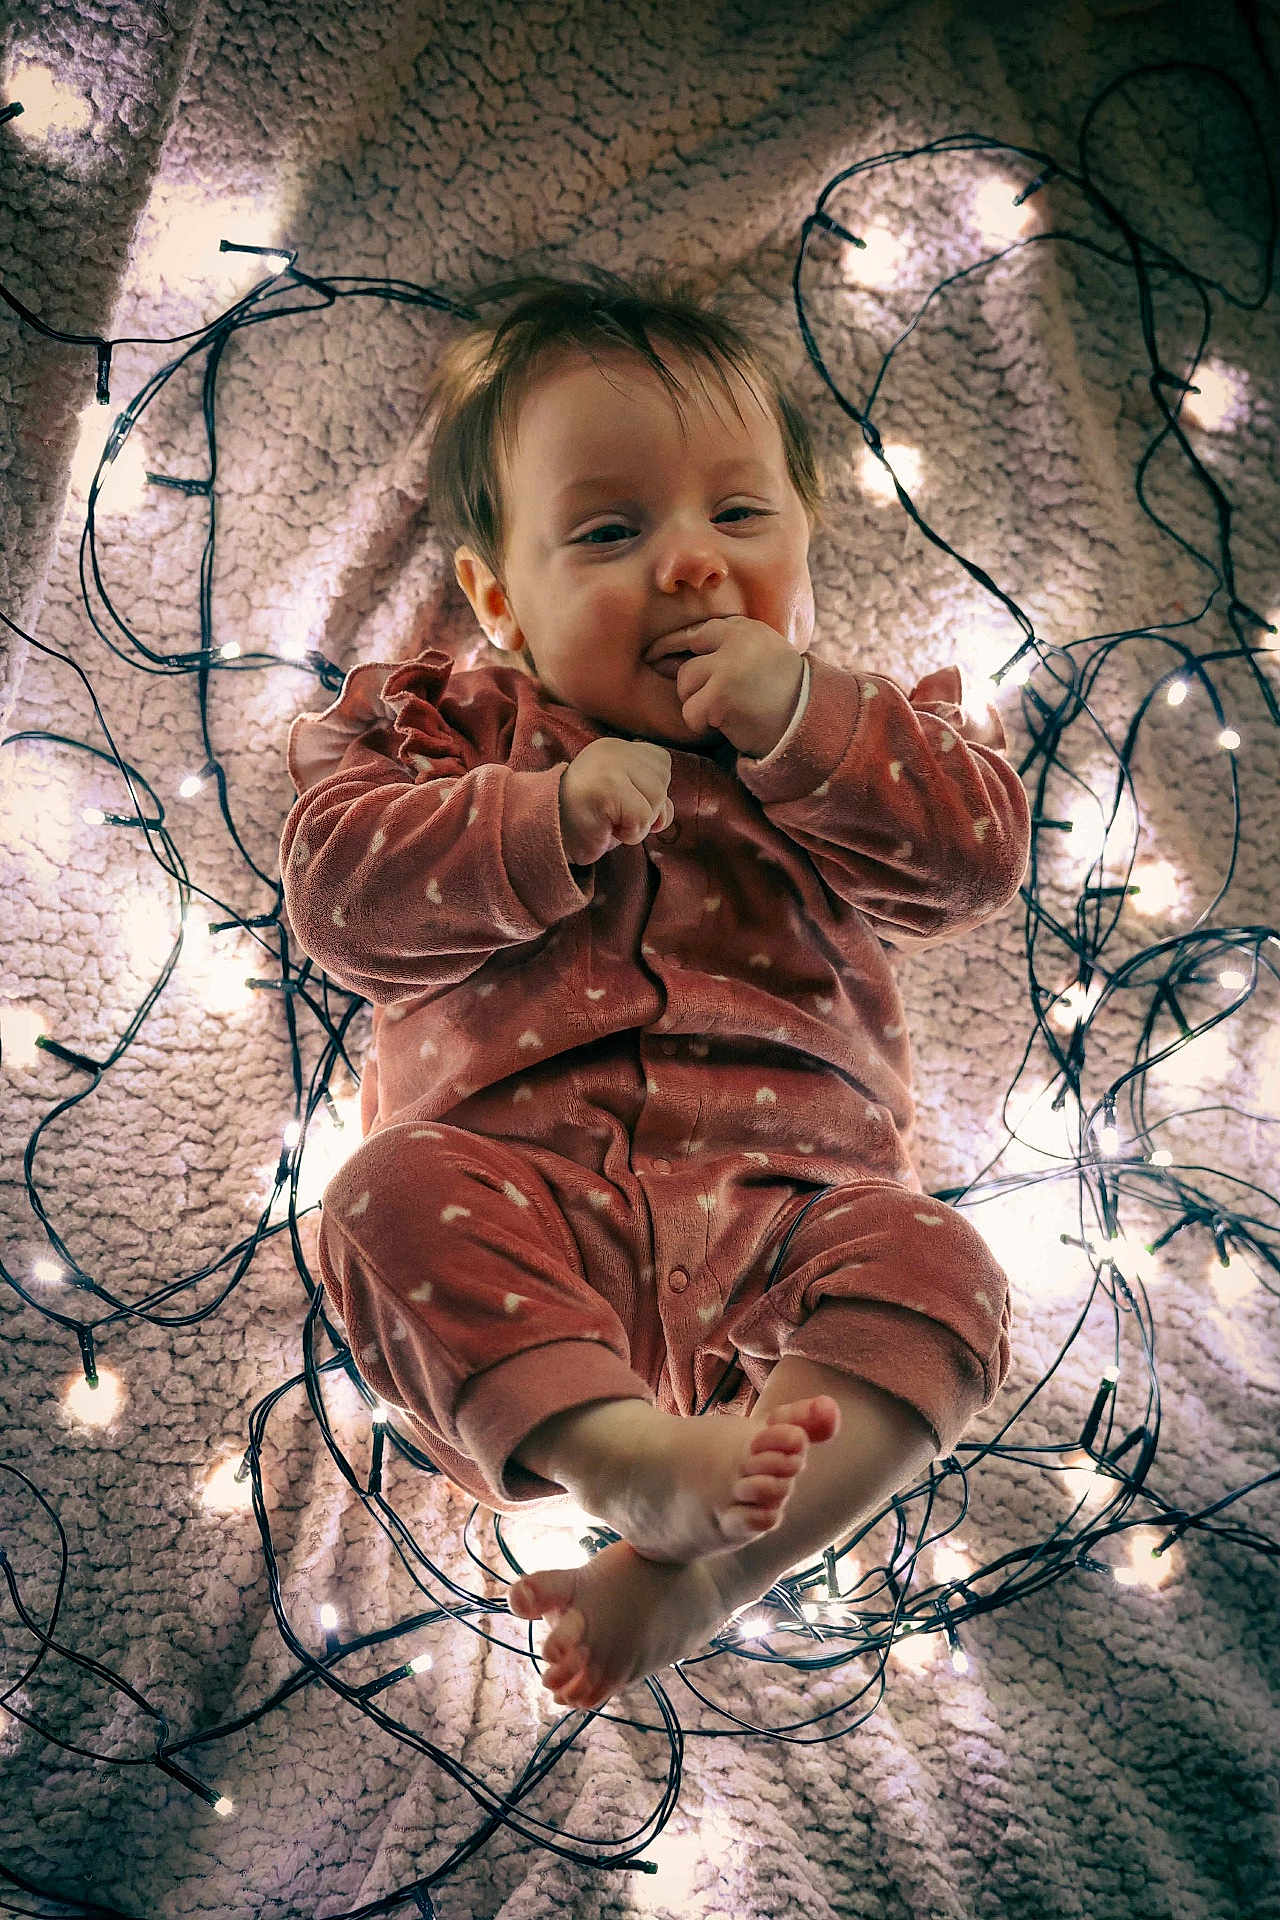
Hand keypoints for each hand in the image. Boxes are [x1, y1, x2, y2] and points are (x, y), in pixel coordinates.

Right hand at [558, 737, 673, 864]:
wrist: (544, 834)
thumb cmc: (587, 821)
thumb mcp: (625, 800)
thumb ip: (651, 796)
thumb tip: (665, 811)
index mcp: (616, 747)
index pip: (661, 763)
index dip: (651, 791)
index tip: (622, 802)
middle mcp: (613, 749)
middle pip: (663, 781)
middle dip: (647, 809)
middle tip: (614, 814)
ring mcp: (609, 766)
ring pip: (657, 799)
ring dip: (638, 823)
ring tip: (610, 821)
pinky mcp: (608, 788)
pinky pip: (644, 818)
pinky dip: (631, 834)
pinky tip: (608, 829)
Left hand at [672, 617, 805, 757]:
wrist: (808, 722)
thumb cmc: (782, 695)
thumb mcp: (760, 658)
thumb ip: (722, 650)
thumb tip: (662, 659)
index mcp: (747, 629)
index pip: (698, 632)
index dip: (673, 645)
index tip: (653, 656)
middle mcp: (736, 641)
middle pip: (688, 664)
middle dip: (692, 688)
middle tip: (712, 703)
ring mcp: (727, 667)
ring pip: (685, 686)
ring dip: (699, 706)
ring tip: (728, 712)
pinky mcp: (720, 695)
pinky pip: (691, 712)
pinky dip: (702, 724)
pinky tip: (726, 725)